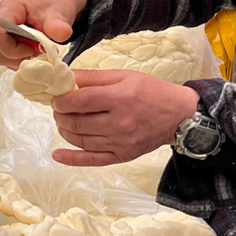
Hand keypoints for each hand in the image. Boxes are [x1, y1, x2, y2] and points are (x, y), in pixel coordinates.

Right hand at [0, 0, 88, 69]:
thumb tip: (62, 34)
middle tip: (37, 50)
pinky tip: (29, 49)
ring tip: (35, 49)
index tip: (32, 49)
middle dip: (18, 55)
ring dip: (18, 58)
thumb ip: (59, 26)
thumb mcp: (59, 14)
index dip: (13, 49)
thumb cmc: (52, 3)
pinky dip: (17, 57)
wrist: (53, 0)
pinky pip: (2, 54)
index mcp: (9, 6)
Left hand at [51, 69, 200, 166]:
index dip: (62, 100)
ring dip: (64, 130)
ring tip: (62, 121)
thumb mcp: (124, 75)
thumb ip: (93, 76)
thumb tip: (66, 77)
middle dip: (60, 115)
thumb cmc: (152, 92)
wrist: (179, 116)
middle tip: (58, 108)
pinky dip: (72, 159)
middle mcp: (119, 123)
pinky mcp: (123, 156)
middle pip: (77, 122)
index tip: (56, 98)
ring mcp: (121, 142)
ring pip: (80, 140)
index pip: (79, 101)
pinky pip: (92, 160)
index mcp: (119, 98)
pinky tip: (57, 155)